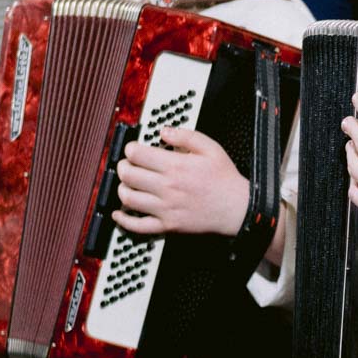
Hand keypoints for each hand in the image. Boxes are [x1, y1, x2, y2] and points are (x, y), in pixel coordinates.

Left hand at [112, 127, 248, 235]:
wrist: (238, 209)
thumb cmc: (225, 180)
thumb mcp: (211, 148)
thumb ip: (186, 136)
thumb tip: (164, 131)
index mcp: (176, 166)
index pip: (137, 154)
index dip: (130, 148)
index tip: (134, 149)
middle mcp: (167, 187)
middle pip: (128, 174)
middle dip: (123, 166)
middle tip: (128, 164)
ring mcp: (165, 208)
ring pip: (128, 198)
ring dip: (122, 188)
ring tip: (128, 183)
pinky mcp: (167, 225)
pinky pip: (138, 226)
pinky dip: (123, 220)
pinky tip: (118, 214)